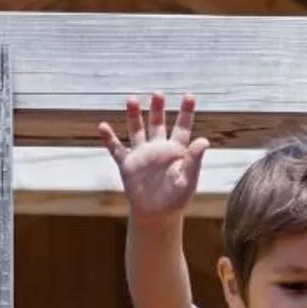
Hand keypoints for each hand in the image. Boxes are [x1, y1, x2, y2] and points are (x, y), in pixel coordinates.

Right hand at [99, 92, 208, 221]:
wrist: (157, 214)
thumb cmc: (176, 198)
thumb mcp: (188, 179)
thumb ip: (194, 159)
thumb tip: (204, 140)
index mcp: (176, 150)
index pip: (182, 127)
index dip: (186, 111)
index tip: (189, 95)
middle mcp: (158, 147)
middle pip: (157, 123)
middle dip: (157, 108)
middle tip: (157, 94)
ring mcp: (142, 154)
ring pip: (137, 130)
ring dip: (134, 116)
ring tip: (132, 100)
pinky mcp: (128, 164)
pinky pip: (116, 149)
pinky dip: (109, 139)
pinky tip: (102, 126)